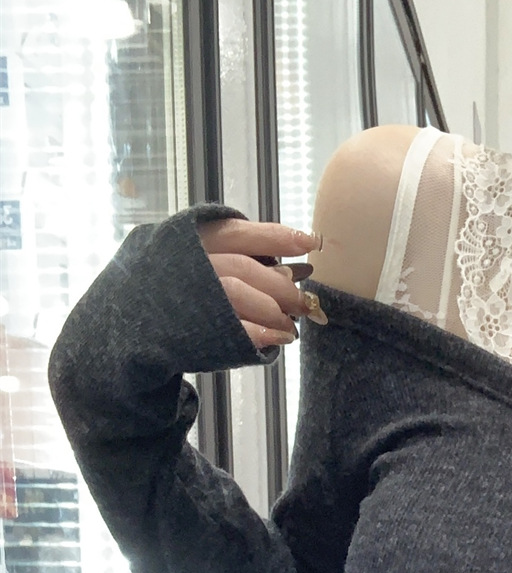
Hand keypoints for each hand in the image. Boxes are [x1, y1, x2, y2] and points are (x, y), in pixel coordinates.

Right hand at [196, 218, 322, 349]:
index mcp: (195, 240)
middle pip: (243, 267)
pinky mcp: (193, 328)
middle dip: (281, 286)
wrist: (140, 315)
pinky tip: (279, 338)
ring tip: (291, 326)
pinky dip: (260, 334)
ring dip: (272, 311)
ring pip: (236, 293)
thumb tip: (298, 257)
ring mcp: (190, 297)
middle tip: (306, 303)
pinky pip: (230, 329)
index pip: (238, 234)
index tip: (310, 243)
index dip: (276, 237)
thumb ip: (244, 251)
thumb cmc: (185, 281)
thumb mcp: (205, 255)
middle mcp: (190, 264)